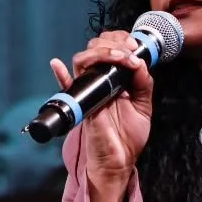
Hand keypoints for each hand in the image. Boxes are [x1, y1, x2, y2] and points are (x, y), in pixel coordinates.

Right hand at [49, 30, 152, 201]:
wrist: (119, 161)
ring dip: (101, 52)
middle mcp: (99, 81)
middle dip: (113, 42)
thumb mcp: (144, 106)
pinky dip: (59, 75)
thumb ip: (143, 83)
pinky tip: (57, 65)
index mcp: (114, 79)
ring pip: (83, 61)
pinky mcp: (82, 104)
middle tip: (128, 50)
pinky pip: (66, 88)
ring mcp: (89, 91)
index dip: (121, 40)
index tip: (134, 46)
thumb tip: (140, 62)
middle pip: (95, 48)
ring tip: (119, 57)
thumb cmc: (128, 137)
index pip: (110, 48)